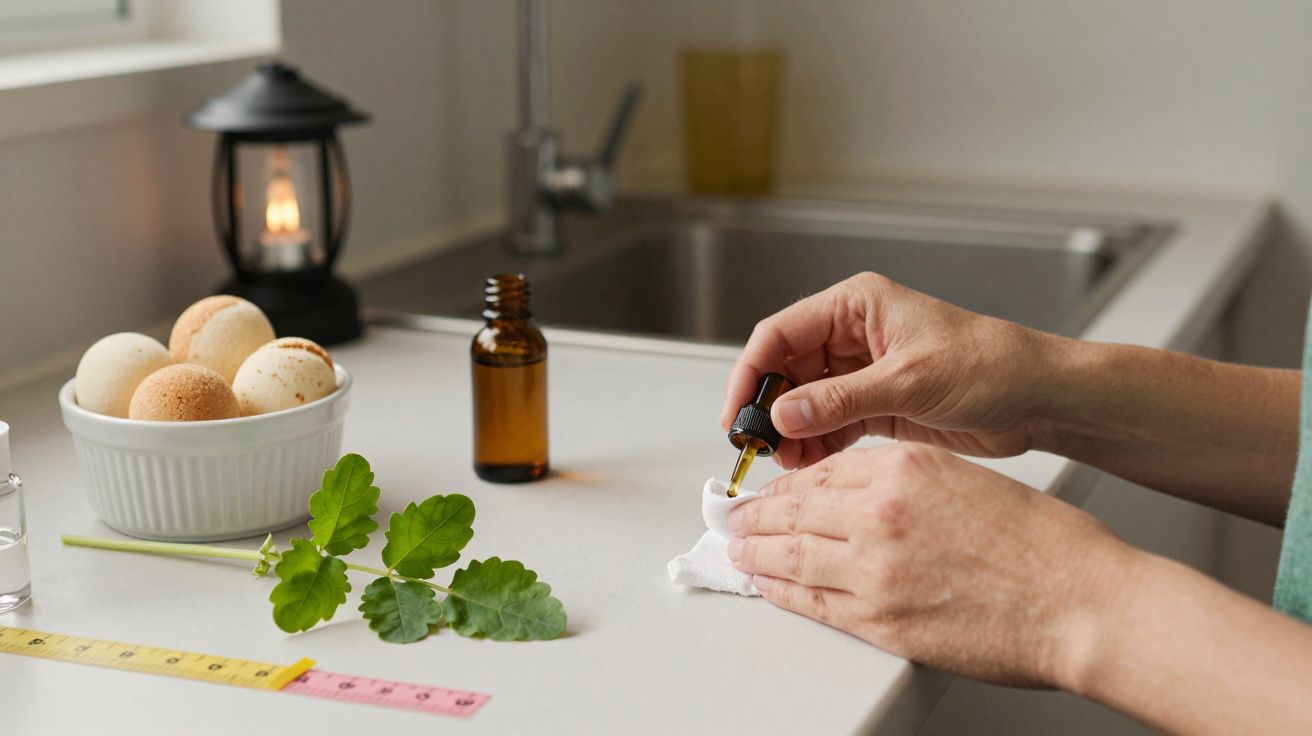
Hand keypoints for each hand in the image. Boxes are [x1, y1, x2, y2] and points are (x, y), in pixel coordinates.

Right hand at [720, 272, 1060, 468]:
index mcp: (856, 307)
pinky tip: (806, 466)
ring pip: (803, 401)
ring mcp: (862, 372)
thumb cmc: (992, 365)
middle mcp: (853, 336)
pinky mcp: (876, 405)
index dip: (751, 373)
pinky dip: (814, 446)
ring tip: (783, 463)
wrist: (1041, 397)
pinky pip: (828, 425)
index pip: (780, 334)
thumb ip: (841, 400)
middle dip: (768, 409)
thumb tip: (784, 414)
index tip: (736, 413)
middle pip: (785, 369)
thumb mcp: (910, 380)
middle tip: (755, 446)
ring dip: (789, 432)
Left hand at [726, 443, 1130, 687]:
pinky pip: (811, 601)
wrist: (1082, 601)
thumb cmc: (1045, 545)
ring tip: (738, 550)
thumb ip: (908, 484)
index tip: (771, 489)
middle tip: (734, 517)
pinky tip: (767, 586)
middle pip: (795, 510)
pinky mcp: (879, 620)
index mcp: (905, 468)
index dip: (787, 484)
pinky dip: (781, 592)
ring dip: (756, 552)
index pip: (823, 472)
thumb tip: (862, 499)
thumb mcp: (967, 481)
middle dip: (757, 515)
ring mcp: (874, 568)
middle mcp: (880, 512)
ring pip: (791, 555)